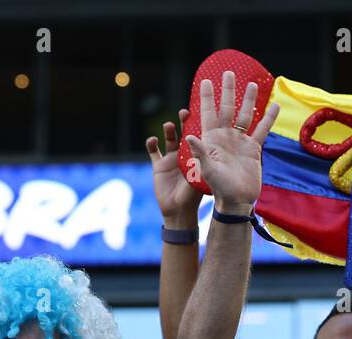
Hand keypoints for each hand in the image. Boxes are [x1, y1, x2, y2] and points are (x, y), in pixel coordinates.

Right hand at [147, 109, 202, 226]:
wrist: (178, 212)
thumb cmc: (192, 196)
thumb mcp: (197, 177)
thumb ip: (196, 161)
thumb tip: (197, 144)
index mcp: (196, 156)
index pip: (198, 136)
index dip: (199, 124)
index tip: (200, 113)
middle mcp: (184, 154)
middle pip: (184, 133)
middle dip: (184, 121)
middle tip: (184, 112)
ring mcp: (171, 159)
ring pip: (169, 138)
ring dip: (169, 130)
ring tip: (168, 125)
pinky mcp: (158, 166)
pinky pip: (153, 151)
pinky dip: (151, 144)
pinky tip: (152, 140)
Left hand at [184, 71, 279, 214]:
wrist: (236, 200)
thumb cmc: (219, 187)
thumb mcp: (207, 169)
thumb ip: (199, 152)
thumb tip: (187, 136)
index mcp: (211, 139)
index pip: (207, 113)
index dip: (206, 97)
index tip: (205, 80)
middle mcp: (225, 137)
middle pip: (226, 108)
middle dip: (227, 91)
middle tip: (229, 72)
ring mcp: (239, 142)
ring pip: (244, 115)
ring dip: (248, 100)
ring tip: (252, 83)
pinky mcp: (253, 149)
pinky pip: (261, 130)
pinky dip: (268, 118)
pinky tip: (274, 105)